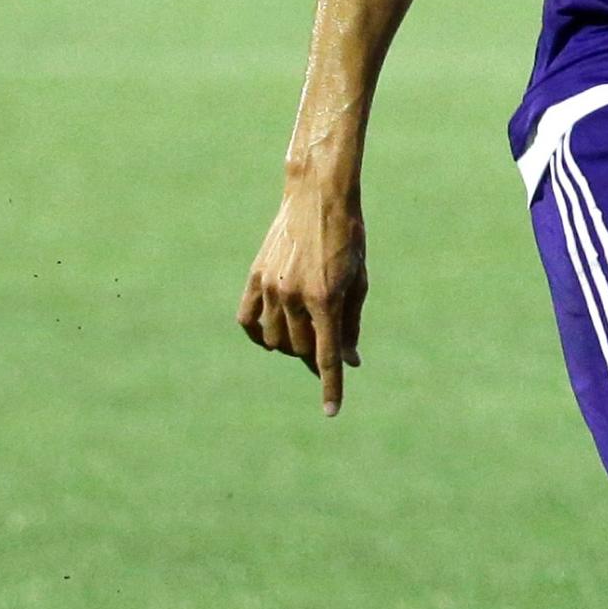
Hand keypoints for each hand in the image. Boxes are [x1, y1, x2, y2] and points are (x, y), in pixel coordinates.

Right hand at [239, 179, 366, 414]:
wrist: (317, 197)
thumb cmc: (348, 239)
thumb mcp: (359, 281)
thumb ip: (351, 324)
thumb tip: (349, 362)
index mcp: (327, 298)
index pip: (327, 356)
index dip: (331, 386)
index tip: (332, 411)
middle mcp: (295, 297)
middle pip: (300, 349)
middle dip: (315, 356)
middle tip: (329, 347)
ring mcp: (271, 288)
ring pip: (274, 340)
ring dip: (291, 345)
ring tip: (306, 330)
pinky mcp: (255, 278)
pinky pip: (249, 321)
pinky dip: (260, 334)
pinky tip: (272, 334)